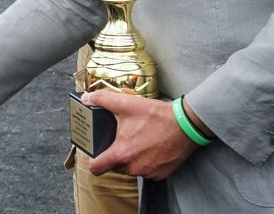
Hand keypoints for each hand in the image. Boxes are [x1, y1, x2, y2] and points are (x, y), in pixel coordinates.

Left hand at [82, 91, 197, 179]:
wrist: (186, 124)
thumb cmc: (156, 115)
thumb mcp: (126, 103)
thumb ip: (102, 99)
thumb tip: (87, 98)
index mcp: (122, 154)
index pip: (97, 168)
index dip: (93, 162)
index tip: (96, 155)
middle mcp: (134, 168)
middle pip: (115, 167)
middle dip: (116, 155)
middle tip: (121, 139)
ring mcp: (149, 173)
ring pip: (132, 169)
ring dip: (132, 158)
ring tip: (138, 141)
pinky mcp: (161, 174)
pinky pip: (147, 171)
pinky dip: (146, 161)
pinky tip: (151, 147)